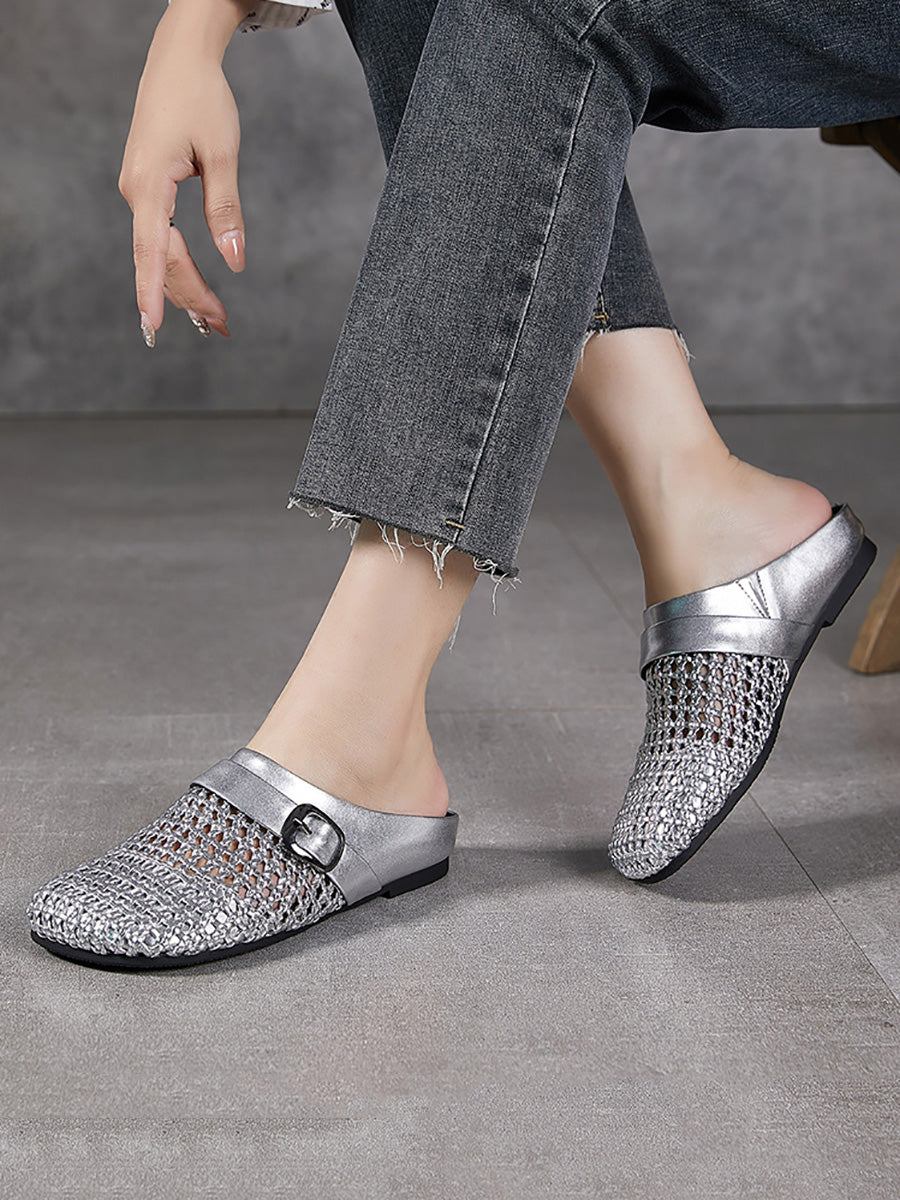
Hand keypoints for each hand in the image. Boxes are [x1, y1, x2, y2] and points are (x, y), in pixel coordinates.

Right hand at [118, 0, 254, 344]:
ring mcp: (138, 191)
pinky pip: (159, 237)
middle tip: (221, 325)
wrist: (180, 58)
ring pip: (160, 252)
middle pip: (161, 260)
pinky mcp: (147, 188)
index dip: (153, 291)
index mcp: (149, 184)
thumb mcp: (222, 153)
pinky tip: (194, 286)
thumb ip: (226, 210)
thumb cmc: (201, 97)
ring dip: (186, 285)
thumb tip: (234, 259)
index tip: (153, 326)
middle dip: (190, 295)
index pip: (152, 251)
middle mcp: (136, 192)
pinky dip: (178, 264)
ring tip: (212, 318)